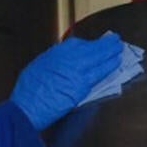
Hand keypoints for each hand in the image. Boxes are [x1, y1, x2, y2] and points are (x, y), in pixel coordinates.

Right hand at [10, 32, 131, 129]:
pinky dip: (109, 66)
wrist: (27, 106)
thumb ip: (53, 63)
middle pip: (91, 48)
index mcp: (54, 54)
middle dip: (105, 44)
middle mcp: (66, 58)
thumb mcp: (37, 68)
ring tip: (119, 49)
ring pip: (99, 58)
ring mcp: (76, 70)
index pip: (76, 44)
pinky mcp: (82, 84)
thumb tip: (63, 64)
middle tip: (115, 40)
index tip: (94, 44)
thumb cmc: (28, 92)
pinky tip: (116, 63)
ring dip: (111, 53)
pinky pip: (100, 73)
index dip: (89, 44)